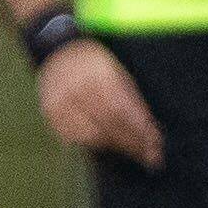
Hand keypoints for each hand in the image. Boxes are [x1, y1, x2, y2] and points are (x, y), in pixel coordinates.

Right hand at [35, 38, 163, 164]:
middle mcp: (76, 88)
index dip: (140, 128)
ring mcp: (60, 102)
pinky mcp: (51, 114)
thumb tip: (148, 128)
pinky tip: (109, 143)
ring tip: (133, 150)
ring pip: (93, 135)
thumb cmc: (95, 63)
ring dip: (116, 145)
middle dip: (132, 142)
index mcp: (96, 74)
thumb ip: (130, 97)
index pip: (122, 109)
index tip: (156, 143)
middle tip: (151, 155)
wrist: (58, 52)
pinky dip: (95, 143)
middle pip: (109, 124)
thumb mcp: (116, 70)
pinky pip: (75, 137)